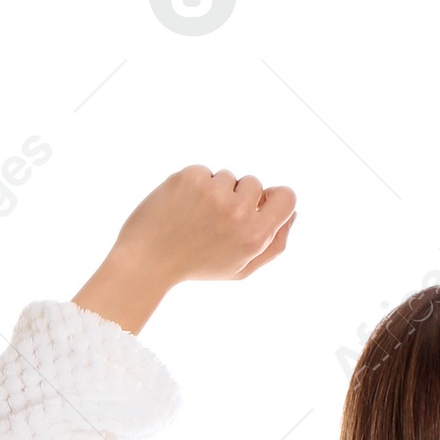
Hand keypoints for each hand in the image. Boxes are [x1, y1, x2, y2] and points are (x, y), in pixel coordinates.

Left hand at [73, 169, 296, 333]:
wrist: (148, 260)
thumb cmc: (197, 265)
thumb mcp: (241, 268)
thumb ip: (273, 244)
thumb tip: (292, 214)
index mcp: (255, 237)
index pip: (287, 197)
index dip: (274, 199)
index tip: (259, 206)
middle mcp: (238, 212)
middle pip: (255, 184)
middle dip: (239, 197)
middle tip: (215, 222)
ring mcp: (214, 192)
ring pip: (228, 176)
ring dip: (215, 191)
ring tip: (196, 216)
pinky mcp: (191, 177)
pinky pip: (205, 171)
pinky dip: (195, 185)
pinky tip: (182, 206)